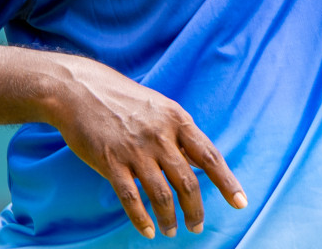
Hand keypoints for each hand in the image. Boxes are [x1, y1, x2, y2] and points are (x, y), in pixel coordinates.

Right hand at [45, 56, 246, 238]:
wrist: (80, 90)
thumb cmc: (125, 100)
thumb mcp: (161, 109)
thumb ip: (181, 135)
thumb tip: (202, 162)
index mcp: (177, 120)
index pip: (210, 156)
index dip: (227, 182)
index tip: (241, 203)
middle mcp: (160, 135)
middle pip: (187, 181)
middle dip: (195, 209)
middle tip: (196, 226)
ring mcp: (135, 150)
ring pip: (161, 194)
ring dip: (170, 218)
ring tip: (171, 231)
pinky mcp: (110, 161)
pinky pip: (130, 198)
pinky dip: (141, 219)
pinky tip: (148, 230)